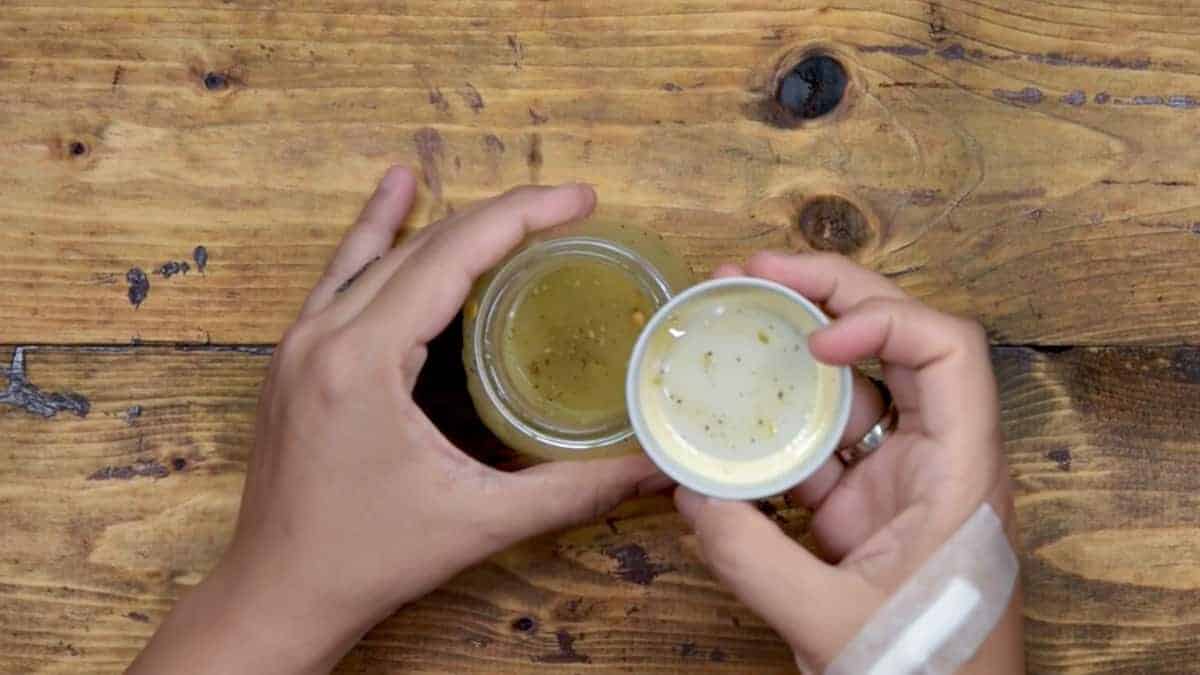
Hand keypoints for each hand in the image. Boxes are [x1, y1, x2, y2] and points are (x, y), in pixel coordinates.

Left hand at [130, 169, 669, 674]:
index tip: (580, 199)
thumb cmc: (369, 559)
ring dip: (446, 219)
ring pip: (380, 253)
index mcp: (363, 362)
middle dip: (502, 218)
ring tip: (506, 199)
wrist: (278, 593)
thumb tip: (652, 468)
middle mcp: (323, 336)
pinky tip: (392, 197)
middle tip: (568, 208)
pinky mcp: (294, 358)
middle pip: (423, 246)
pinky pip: (341, 276)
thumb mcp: (480, 522)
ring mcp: (300, 343)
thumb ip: (572, 491)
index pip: (453, 257)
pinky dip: (376, 235)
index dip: (523, 217)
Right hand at [674, 252, 1021, 672]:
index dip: (882, 319)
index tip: (813, 340)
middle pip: (896, 344)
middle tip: (750, 270)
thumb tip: (689, 491)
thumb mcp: (831, 624)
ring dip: (792, 352)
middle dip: (825, 296)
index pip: (947, 349)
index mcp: (961, 472)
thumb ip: (754, 560)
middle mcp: (937, 459)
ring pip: (851, 390)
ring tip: (732, 315)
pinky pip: (817, 450)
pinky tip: (727, 414)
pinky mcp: (864, 511)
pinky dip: (773, 428)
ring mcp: (898, 483)